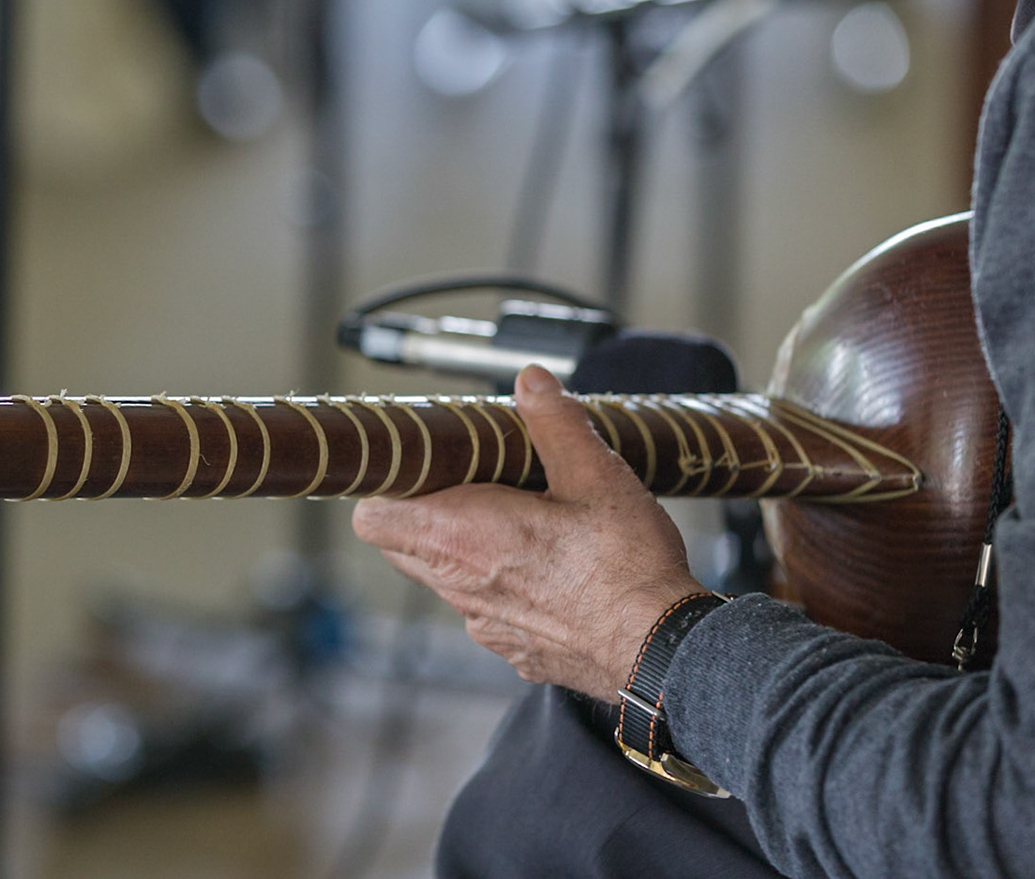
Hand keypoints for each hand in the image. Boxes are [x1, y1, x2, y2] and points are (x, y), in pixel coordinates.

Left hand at [351, 366, 704, 697]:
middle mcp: (460, 586)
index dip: (385, 488)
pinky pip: (485, 610)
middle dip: (419, 512)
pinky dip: (500, 586)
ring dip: (461, 549)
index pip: (372, 517)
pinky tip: (547, 569)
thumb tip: (530, 382)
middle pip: (399, 547)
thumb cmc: (626, 569)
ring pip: (444, 579)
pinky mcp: (516, 649)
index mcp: (460, 536)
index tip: (414, 466)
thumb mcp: (594, 475)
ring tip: (515, 522)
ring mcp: (485, 625)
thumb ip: (554, 423)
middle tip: (468, 483)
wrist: (662, 652)